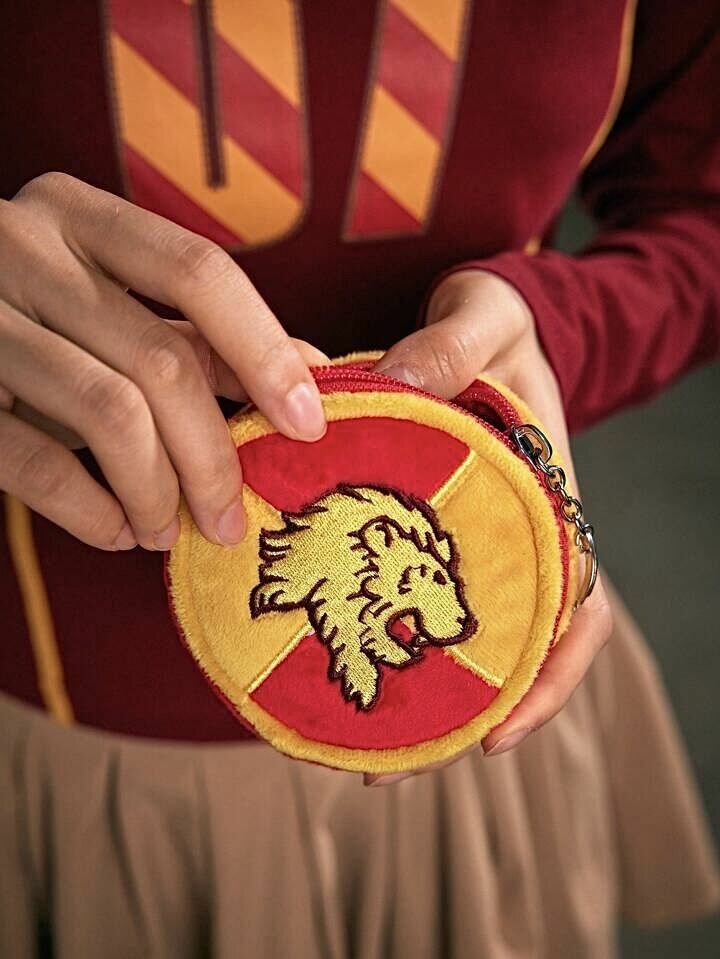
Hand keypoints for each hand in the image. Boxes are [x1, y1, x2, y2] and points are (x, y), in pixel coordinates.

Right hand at [0, 174, 327, 550]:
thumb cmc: (34, 324)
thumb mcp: (112, 309)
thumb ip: (201, 332)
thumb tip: (313, 366)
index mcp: (81, 217)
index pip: (199, 272)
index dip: (265, 351)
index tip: (309, 424)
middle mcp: (23, 247)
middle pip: (162, 360)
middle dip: (212, 457)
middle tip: (230, 520)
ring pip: (110, 413)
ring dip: (156, 492)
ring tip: (169, 531)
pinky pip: (35, 460)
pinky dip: (90, 510)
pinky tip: (117, 531)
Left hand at [367, 269, 610, 781]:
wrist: (476, 324)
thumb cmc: (496, 328)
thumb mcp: (484, 321)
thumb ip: (452, 346)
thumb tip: (396, 383)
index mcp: (548, 504)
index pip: (576, 605)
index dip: (550, 677)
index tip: (497, 735)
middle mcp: (512, 537)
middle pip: (505, 648)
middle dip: (455, 716)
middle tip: (383, 768)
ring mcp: (467, 542)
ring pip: (453, 637)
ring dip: (409, 695)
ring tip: (346, 747)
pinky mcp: (421, 534)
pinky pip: (401, 595)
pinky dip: (373, 634)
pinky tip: (325, 660)